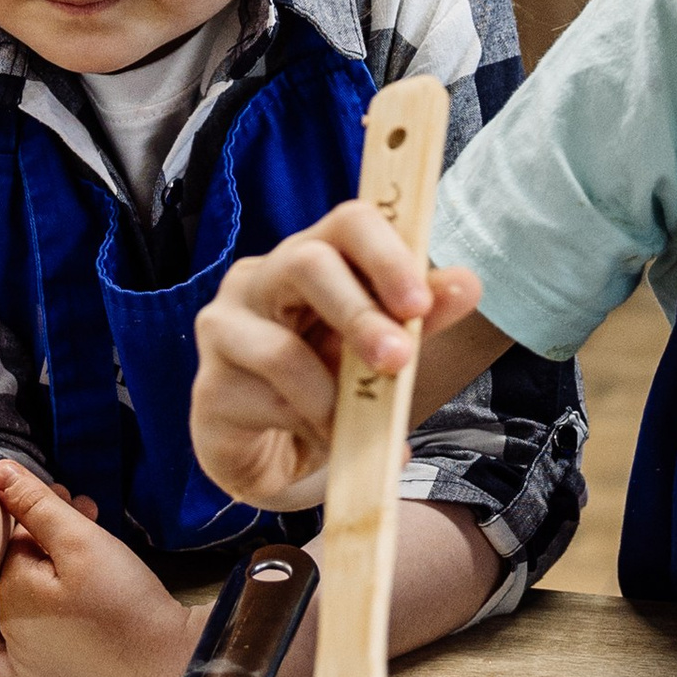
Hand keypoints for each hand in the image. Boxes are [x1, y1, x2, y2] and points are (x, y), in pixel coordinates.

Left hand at [0, 461, 197, 676]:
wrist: (167, 667)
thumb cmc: (128, 602)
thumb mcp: (84, 541)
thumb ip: (37, 505)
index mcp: (13, 589)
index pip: (19, 539)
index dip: (48, 516)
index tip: (82, 504)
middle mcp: (7, 628)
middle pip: (22, 571)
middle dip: (50, 544)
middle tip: (92, 522)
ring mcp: (21, 662)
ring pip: (23, 607)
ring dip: (47, 581)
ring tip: (88, 568)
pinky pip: (9, 660)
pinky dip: (15, 641)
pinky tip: (38, 624)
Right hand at [191, 199, 483, 510]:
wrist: (271, 455)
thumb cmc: (326, 383)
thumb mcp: (379, 350)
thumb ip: (419, 318)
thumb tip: (467, 283)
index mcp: (309, 256)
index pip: (347, 221)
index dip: (386, 254)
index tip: (421, 302)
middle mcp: (258, 279)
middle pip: (306, 263)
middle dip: (361, 315)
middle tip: (399, 360)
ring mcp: (224, 329)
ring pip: (284, 350)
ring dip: (334, 395)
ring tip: (358, 425)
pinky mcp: (208, 386)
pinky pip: (268, 404)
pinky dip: (307, 427)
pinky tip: (320, 439)